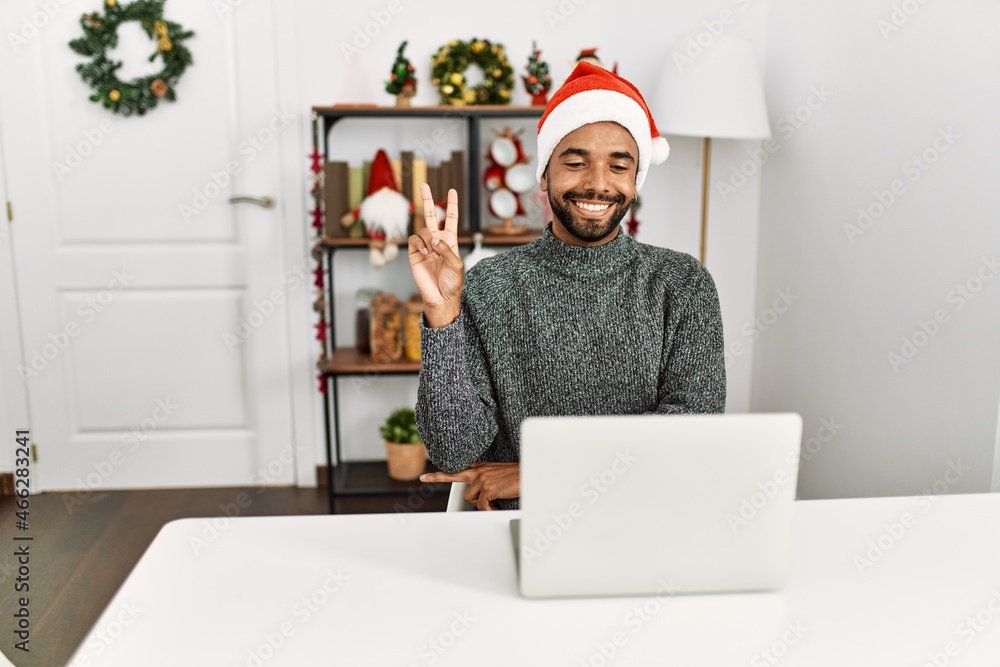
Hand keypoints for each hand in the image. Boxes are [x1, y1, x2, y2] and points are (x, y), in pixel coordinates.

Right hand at [408, 184, 462, 327]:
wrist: (440, 298)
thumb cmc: (452, 283)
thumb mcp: (457, 265)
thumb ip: (447, 249)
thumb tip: (434, 239)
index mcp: (450, 241)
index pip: (450, 219)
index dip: (451, 205)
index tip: (452, 191)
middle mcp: (437, 241)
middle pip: (431, 215)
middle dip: (428, 200)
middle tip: (423, 185)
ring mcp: (424, 246)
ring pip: (423, 229)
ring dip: (428, 238)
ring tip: (431, 252)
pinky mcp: (413, 254)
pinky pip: (413, 240)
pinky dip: (418, 243)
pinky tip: (423, 252)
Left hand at [421, 462, 519, 510]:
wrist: (530, 473)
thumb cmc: (518, 476)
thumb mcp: (500, 476)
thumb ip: (487, 482)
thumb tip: (481, 499)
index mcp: (482, 467)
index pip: (459, 468)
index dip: (442, 473)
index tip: (427, 474)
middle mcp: (479, 470)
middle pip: (453, 476)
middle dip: (437, 477)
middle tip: (424, 478)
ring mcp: (482, 478)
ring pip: (470, 499)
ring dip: (481, 504)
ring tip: (494, 502)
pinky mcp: (488, 488)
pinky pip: (482, 506)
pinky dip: (489, 510)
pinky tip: (497, 506)